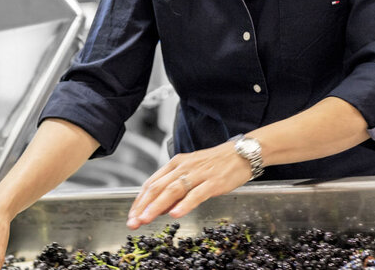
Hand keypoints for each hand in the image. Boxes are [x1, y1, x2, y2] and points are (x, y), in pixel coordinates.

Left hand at [126, 140, 251, 229]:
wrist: (242, 153)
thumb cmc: (216, 164)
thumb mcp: (191, 172)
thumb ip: (176, 189)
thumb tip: (160, 208)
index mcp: (176, 164)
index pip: (151, 183)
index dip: (139, 201)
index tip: (132, 215)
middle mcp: (183, 167)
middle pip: (157, 187)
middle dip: (143, 206)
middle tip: (133, 222)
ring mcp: (198, 174)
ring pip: (172, 190)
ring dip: (156, 206)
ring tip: (146, 219)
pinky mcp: (213, 182)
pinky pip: (196, 194)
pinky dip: (184, 204)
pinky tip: (175, 214)